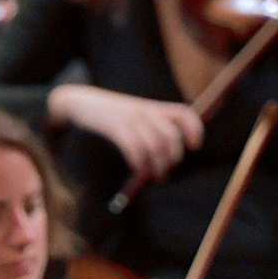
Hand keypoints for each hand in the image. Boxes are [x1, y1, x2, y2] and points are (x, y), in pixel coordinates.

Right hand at [50, 83, 202, 181]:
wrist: (83, 102)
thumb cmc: (111, 115)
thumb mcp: (135, 115)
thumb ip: (151, 130)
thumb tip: (165, 160)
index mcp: (154, 106)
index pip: (183, 113)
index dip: (194, 129)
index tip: (194, 146)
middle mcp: (146, 110)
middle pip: (170, 135)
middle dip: (172, 157)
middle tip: (166, 170)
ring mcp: (131, 118)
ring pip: (154, 145)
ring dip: (157, 166)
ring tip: (154, 176)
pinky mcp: (116, 127)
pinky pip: (134, 149)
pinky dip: (139, 164)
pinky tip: (137, 169)